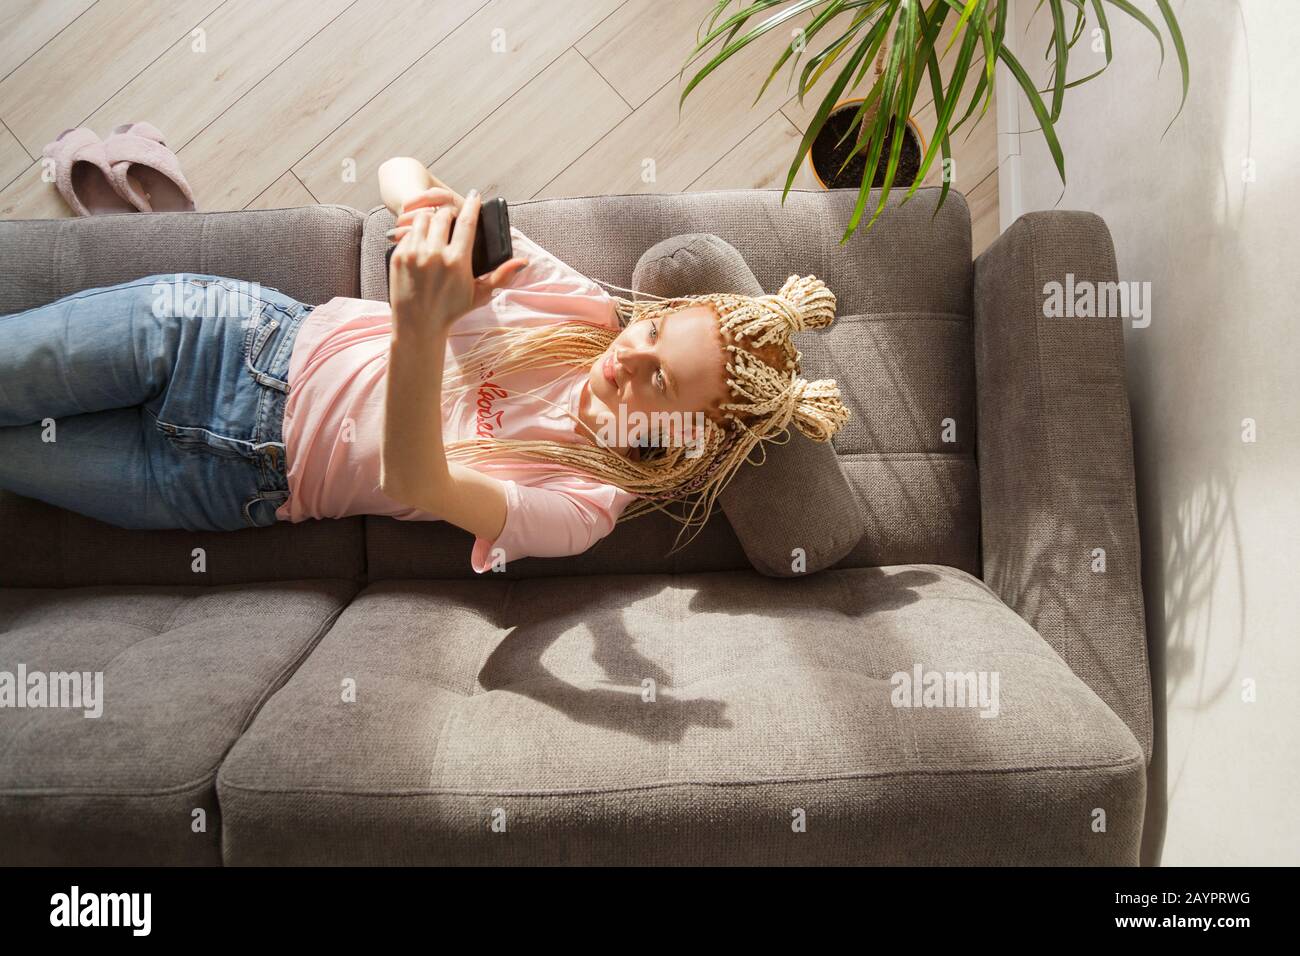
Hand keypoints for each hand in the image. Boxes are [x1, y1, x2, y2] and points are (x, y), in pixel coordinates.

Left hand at [387, 190, 527, 338]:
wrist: (418, 324)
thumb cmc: (451, 310)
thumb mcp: (480, 295)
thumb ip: (502, 276)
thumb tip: (524, 262)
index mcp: (457, 261)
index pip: (467, 221)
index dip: (472, 204)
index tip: (474, 195)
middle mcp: (435, 254)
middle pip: (444, 215)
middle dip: (450, 212)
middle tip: (454, 217)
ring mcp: (414, 254)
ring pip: (424, 218)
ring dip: (432, 219)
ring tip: (437, 227)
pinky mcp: (398, 256)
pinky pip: (408, 232)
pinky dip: (417, 232)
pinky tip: (422, 241)